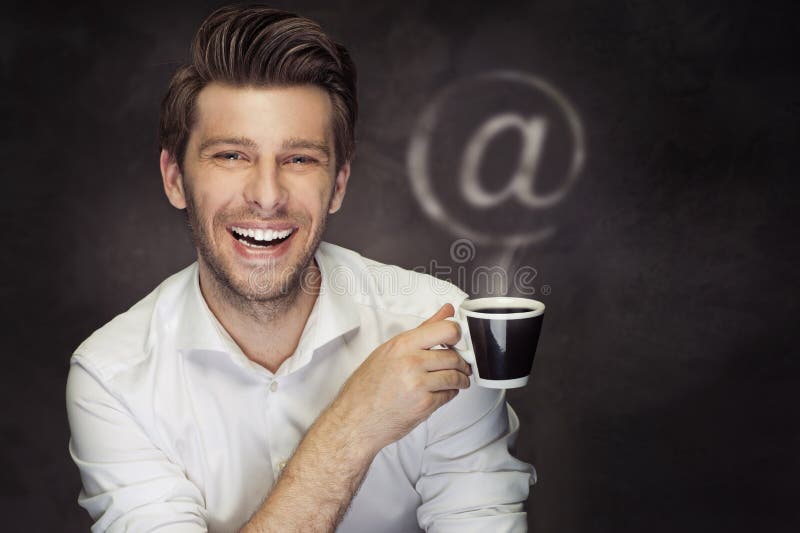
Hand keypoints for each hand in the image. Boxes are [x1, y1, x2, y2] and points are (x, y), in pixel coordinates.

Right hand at [328, 304, 471, 455]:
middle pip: (454, 356)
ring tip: (455, 380)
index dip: (457, 335)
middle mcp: (411, 362)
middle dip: (461, 362)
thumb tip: (447, 311)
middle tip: (459, 365)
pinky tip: (440, 392)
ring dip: (460, 379)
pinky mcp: (424, 405)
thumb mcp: (390, 350)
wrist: (355, 419)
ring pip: (455, 376)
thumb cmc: (368, 386)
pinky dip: (450, 394)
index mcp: (402, 344)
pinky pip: (449, 395)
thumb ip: (423, 330)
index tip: (457, 341)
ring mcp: (418, 384)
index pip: (446, 330)